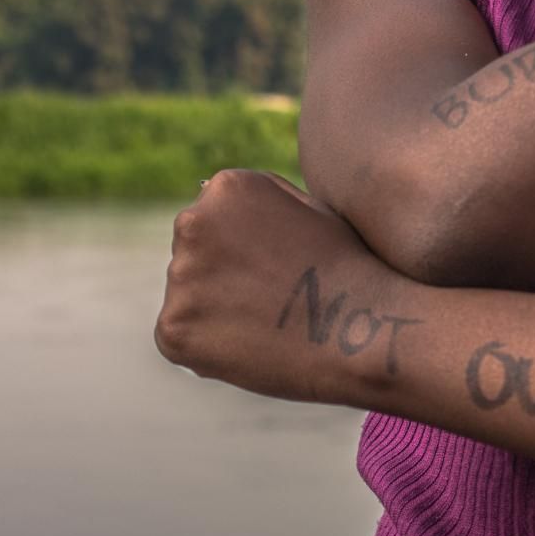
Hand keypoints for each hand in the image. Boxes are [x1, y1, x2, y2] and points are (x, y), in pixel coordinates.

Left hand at [154, 168, 413, 405]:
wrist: (361, 327)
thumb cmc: (345, 267)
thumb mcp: (305, 207)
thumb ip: (257, 203)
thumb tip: (208, 198)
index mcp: (225, 187)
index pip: (214, 221)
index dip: (247, 252)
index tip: (280, 271)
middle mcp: (192, 222)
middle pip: (193, 255)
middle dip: (222, 277)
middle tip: (273, 301)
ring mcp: (180, 277)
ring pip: (187, 297)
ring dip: (216, 311)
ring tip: (267, 324)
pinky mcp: (172, 328)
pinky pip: (180, 337)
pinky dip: (207, 347)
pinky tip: (251, 345)